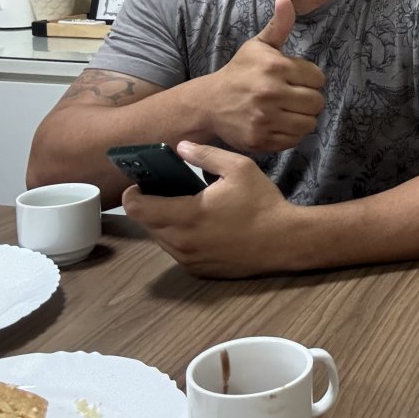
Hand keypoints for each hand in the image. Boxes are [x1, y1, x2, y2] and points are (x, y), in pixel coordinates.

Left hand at [123, 141, 297, 276]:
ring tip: (183, 206)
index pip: (137, 208)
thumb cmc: (261, 202)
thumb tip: (181, 146)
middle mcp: (182, 242)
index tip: (141, 183)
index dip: (133, 194)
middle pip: (146, 224)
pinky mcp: (199, 270)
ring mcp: (189, 259)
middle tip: (165, 190)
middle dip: (149, 206)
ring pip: (160, 239)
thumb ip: (206, 154)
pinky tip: (199, 226)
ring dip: (163, 223)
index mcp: (186, 215)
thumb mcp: (239, 168)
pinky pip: (177, 251)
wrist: (285, 241)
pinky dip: (179, 238)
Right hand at [204, 0, 324, 151]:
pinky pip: (294, 140)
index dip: (310, 79)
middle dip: (309, 100)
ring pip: (309, 123)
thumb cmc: (239, 72)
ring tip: (288, 111)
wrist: (209, 103)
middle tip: (295, 97)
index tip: (297, 80)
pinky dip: (290, 134)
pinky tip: (278, 124)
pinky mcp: (260, 139)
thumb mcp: (258, 46)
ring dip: (302, 118)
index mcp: (274, 67)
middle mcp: (270, 92)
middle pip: (316, 102)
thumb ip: (278, 25)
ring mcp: (265, 118)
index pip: (318, 78)